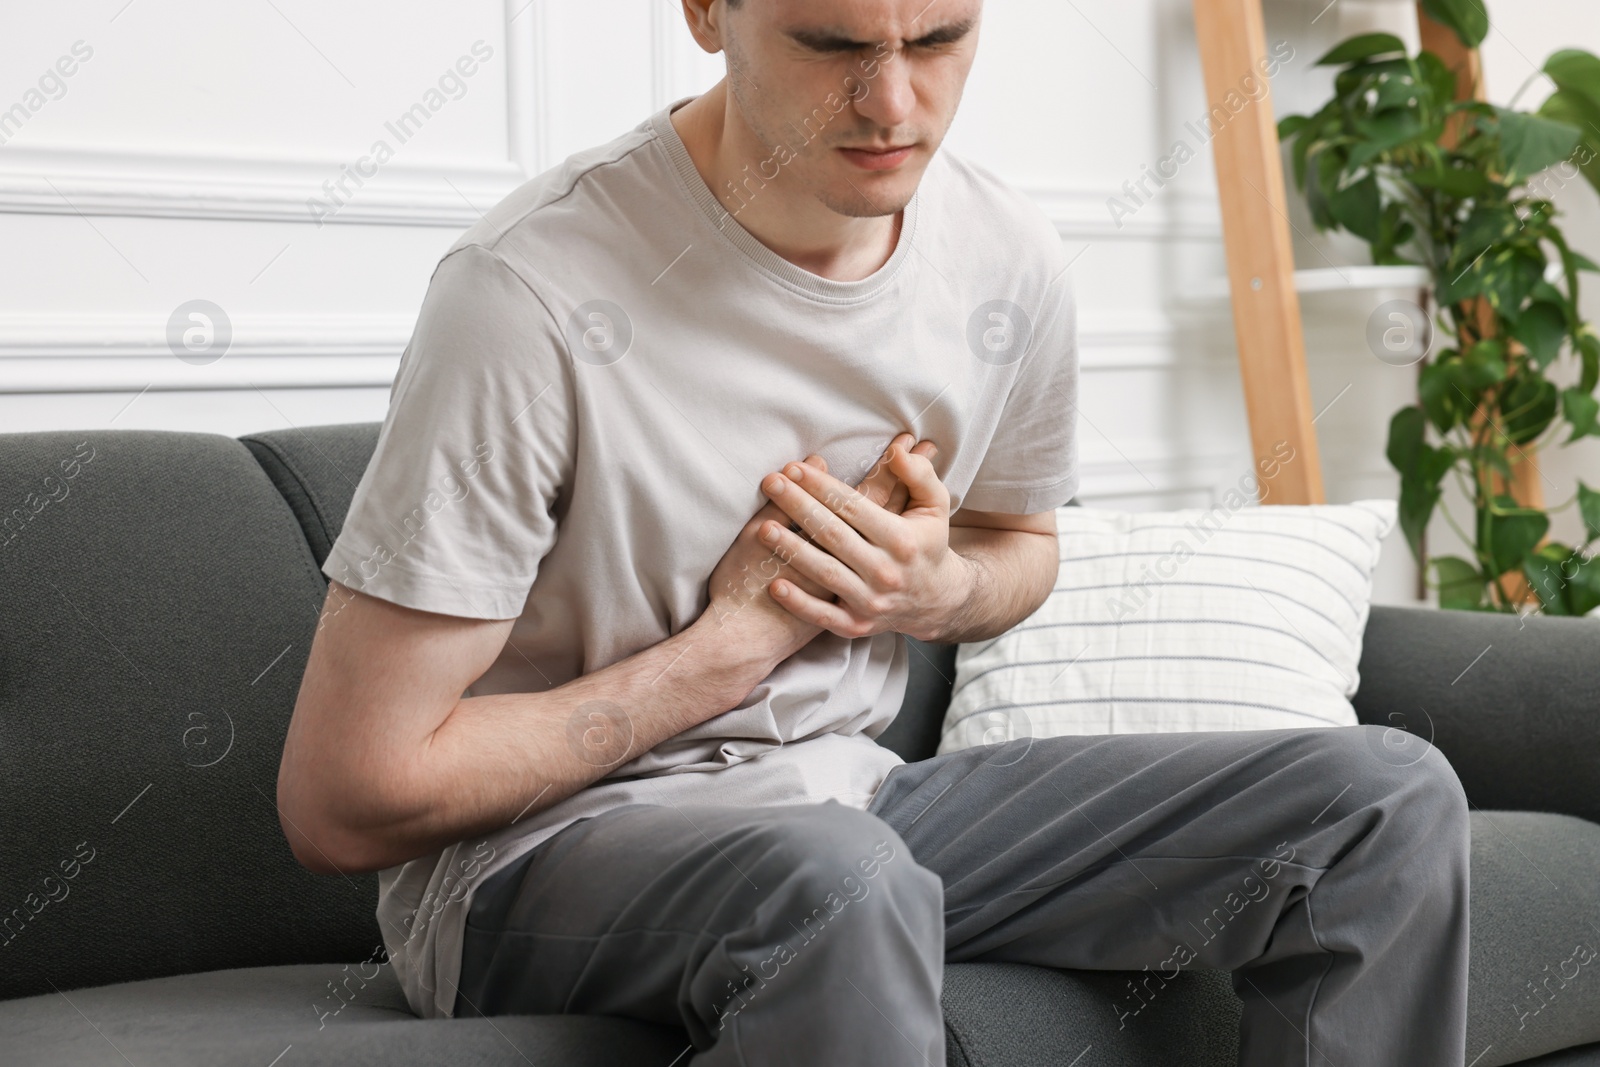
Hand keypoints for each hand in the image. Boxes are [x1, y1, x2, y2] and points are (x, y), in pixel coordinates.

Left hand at [756, 434, 965, 642]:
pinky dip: (799, 604)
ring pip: (825, 573)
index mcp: (902, 539)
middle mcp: (886, 572)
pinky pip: (823, 616)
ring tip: (763, 528)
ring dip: (792, 550)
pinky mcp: (857, 625)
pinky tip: (775, 586)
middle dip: (798, 506)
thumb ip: (918, 475)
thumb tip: (898, 451)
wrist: (937, 602)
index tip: (794, 468)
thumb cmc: (927, 543)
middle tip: (771, 483)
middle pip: (833, 535)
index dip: (822, 485)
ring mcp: (871, 601)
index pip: (854, 507)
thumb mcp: (935, 506)